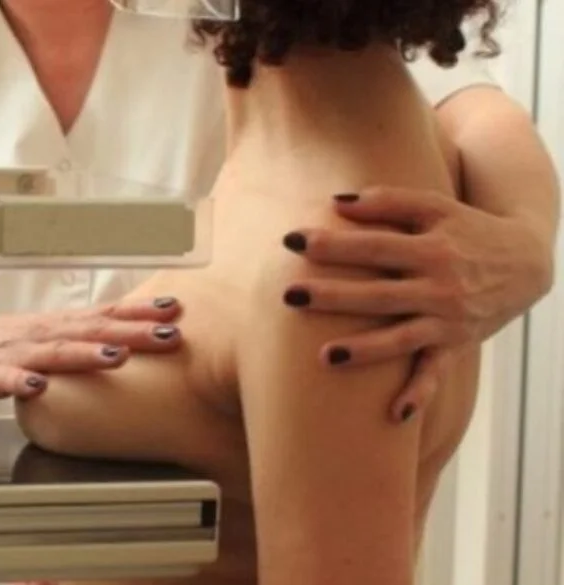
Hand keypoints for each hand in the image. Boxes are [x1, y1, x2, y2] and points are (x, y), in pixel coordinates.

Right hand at [0, 297, 183, 401]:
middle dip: (132, 333)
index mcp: (57, 325)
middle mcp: (41, 334)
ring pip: (55, 352)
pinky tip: (36, 388)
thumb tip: (127, 339)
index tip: (177, 308)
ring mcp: (14, 353)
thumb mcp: (44, 335)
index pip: (105, 314)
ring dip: (86, 354)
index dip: (141, 312)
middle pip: (92, 331)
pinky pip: (5, 380)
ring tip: (116, 357)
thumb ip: (79, 337)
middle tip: (170, 333)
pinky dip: (21, 383)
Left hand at [281, 186, 551, 421]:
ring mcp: (447, 320)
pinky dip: (419, 394)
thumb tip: (335, 202)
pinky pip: (434, 372)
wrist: (527, 261)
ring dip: (365, 350)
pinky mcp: (455, 344)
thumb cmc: (467, 228)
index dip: (333, 244)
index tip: (292, 240)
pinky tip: (394, 414)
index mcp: (431, 249)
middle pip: (378, 295)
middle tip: (289, 295)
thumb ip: (389, 201)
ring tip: (324, 357)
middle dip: (333, 297)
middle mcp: (439, 287)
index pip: (373, 247)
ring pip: (401, 339)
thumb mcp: (436, 206)